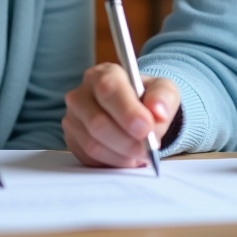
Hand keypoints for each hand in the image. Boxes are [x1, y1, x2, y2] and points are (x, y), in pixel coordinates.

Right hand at [63, 63, 179, 167]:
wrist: (135, 112)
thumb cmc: (146, 98)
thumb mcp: (163, 90)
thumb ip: (164, 97)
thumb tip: (158, 112)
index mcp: (103, 74)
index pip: (108, 89)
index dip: (127, 111)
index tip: (146, 128)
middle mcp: (81, 94)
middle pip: (97, 122)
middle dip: (127, 141)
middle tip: (148, 149)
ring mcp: (73, 119)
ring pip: (93, 145)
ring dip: (122, 155)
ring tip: (141, 153)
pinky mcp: (72, 140)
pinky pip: (90, 158)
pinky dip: (114, 162)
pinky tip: (127, 156)